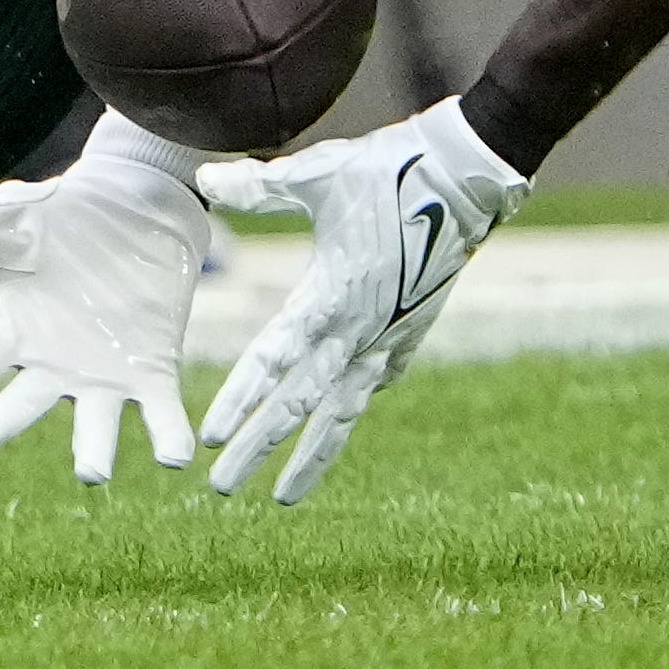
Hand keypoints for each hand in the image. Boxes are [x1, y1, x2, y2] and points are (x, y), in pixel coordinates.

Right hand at [0, 135, 208, 483]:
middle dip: (3, 423)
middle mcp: (53, 364)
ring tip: (92, 473)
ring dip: (93, 451)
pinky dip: (167, 434)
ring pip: (93, 426)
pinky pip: (160, 412)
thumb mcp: (11, 218)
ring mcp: (103, 374)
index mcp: (13, 330)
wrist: (139, 200)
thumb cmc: (68, 211)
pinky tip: (173, 457)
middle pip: (22, 404)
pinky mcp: (154, 370)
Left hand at [194, 98, 528, 502]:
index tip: (210, 441)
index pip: (274, 361)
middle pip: (300, 403)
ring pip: (343, 412)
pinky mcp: (412, 330)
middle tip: (222, 489)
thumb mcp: (317, 173)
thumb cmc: (388, 170)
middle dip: (259, 448)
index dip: (240, 401)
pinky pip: (376, 381)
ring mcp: (390, 336)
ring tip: (282, 498)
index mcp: (331, 294)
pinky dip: (353, 407)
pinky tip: (340, 422)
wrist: (466, 175)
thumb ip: (258, 187)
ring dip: (309, 456)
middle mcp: (359, 328)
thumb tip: (202, 175)